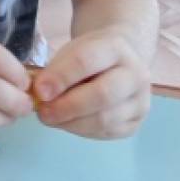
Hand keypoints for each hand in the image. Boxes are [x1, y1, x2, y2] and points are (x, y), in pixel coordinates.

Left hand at [33, 27, 151, 139]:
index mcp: (116, 47)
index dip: (60, 78)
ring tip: (50, 118)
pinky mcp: (135, 123)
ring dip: (71, 123)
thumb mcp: (70, 52)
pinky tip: (67, 122)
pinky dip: (81, 131)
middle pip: (102, 95)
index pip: (86, 62)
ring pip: (104, 120)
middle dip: (67, 107)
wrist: (119, 61)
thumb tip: (39, 95)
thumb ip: (56, 71)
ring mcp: (140, 101)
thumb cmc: (88, 56)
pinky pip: (106, 132)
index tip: (39, 91)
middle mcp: (135, 75)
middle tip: (43, 112)